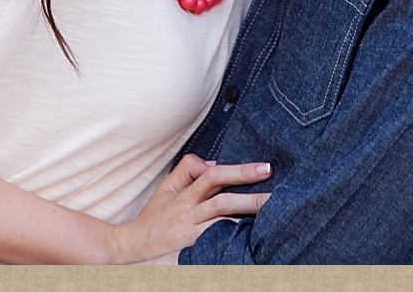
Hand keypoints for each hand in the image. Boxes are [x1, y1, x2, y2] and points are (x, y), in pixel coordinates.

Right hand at [108, 154, 270, 264]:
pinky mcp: (193, 252)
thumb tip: (214, 161)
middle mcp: (189, 214)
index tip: (265, 168)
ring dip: (246, 220)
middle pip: (223, 201)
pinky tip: (252, 241)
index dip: (239, 171)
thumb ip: (188, 169)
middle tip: (278, 195)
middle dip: (251, 197)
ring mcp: (192, 235)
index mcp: (185, 195)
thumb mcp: (166, 187)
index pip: (214, 177)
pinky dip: (233, 241)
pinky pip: (216, 245)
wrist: (134, 247)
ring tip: (271, 217)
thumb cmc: (155, 217)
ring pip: (222, 225)